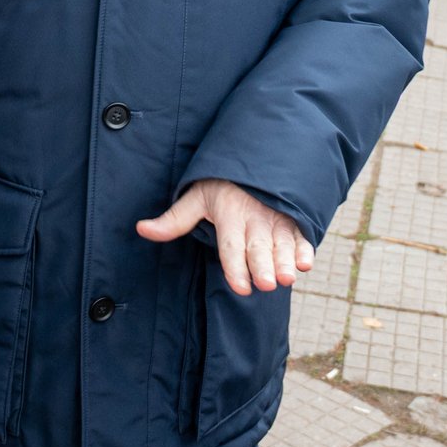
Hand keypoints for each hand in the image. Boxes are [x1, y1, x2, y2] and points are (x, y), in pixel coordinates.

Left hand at [137, 178, 313, 294]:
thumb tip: (140, 229)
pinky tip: (305, 264)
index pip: (230, 245)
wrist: (253, 157)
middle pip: (258, 247)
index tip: (242, 289)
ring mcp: (276, 218)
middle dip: (263, 266)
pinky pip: (300, 235)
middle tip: (267, 284)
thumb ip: (173, 219)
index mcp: (229, 214)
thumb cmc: (220, 185)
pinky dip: (304, 249)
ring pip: (281, 244)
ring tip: (288, 278)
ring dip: (286, 261)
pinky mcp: (293, 218)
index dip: (235, 268)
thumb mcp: (195, 197)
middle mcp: (254, 217)